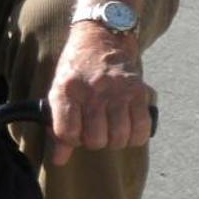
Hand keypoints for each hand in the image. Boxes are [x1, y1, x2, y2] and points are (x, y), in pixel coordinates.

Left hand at [46, 22, 153, 165]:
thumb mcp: (59, 92)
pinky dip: (135, 136)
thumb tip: (58, 161)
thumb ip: (58, 128)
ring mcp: (118, 91)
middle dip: (94, 141)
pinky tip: (127, 127)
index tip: (74, 132)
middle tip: (94, 128)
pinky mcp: (138, 92)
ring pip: (118, 138)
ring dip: (115, 139)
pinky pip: (141, 129)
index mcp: (67, 90)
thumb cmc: (77, 69)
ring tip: (110, 126)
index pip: (66, 133)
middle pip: (95, 140)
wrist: (102, 37)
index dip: (71, 139)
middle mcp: (92, 91)